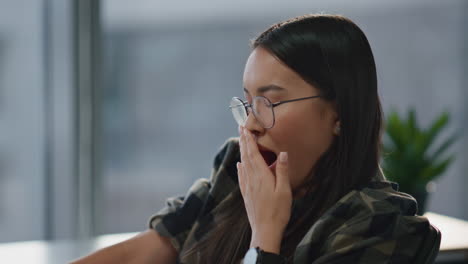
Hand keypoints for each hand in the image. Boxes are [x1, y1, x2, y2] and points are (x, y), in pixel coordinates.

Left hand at [237, 126, 292, 253]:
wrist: (265, 231)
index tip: (245, 128)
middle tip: (240, 129)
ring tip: (240, 142)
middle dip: (243, 142)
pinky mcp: (246, 195)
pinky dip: (240, 168)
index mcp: (261, 176)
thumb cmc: (278, 212)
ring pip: (243, 165)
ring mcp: (248, 187)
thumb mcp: (285, 191)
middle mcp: (252, 179)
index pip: (253, 153)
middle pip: (246, 156)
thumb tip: (283, 153)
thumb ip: (283, 171)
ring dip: (241, 152)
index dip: (249, 140)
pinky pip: (242, 177)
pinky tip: (239, 165)